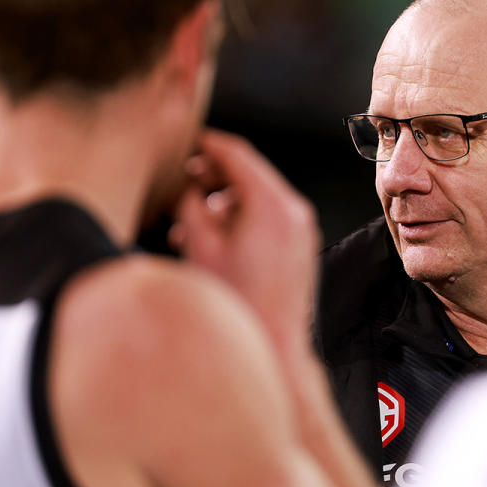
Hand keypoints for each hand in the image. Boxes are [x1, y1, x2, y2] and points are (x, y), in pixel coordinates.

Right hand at [171, 129, 319, 353]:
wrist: (274, 345)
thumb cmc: (237, 302)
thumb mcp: (200, 247)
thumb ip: (191, 205)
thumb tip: (189, 187)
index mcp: (272, 204)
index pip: (238, 154)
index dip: (209, 145)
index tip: (190, 141)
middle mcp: (294, 211)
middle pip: (250, 173)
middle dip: (213, 174)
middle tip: (184, 180)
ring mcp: (302, 229)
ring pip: (258, 196)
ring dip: (224, 199)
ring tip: (190, 219)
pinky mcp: (300, 246)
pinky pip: (269, 218)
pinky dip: (242, 217)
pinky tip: (213, 237)